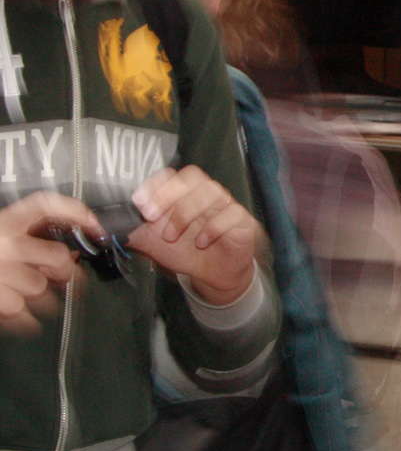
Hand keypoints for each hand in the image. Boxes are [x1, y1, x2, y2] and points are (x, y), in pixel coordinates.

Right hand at [0, 191, 98, 334]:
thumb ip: (25, 238)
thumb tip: (66, 254)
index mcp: (4, 222)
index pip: (46, 205)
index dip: (75, 211)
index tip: (94, 224)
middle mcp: (4, 243)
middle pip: (56, 257)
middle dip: (64, 271)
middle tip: (66, 279)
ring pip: (42, 288)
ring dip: (42, 298)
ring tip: (33, 298)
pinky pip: (23, 312)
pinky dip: (26, 320)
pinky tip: (24, 318)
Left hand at [130, 166, 257, 305]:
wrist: (212, 275)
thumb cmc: (185, 252)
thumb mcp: (153, 242)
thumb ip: (133, 230)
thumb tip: (107, 223)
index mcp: (184, 194)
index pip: (172, 175)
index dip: (155, 185)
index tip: (138, 202)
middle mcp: (206, 194)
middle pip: (192, 177)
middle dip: (168, 195)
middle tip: (151, 216)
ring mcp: (226, 206)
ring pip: (212, 191)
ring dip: (187, 212)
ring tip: (172, 236)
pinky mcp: (242, 221)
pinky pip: (232, 213)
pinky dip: (214, 227)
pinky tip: (201, 242)